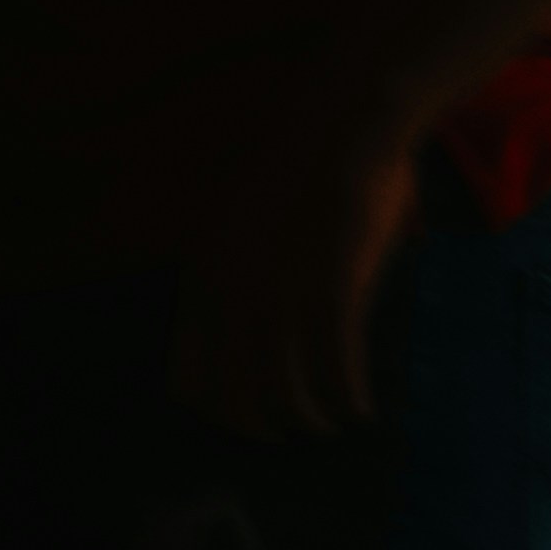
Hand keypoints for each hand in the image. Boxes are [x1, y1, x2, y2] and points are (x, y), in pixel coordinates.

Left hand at [168, 92, 423, 435]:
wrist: (344, 118)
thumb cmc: (301, 161)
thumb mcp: (238, 217)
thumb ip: (236, 271)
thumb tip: (245, 315)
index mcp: (200, 277)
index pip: (188, 380)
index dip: (218, 408)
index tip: (248, 412)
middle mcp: (231, 296)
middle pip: (236, 402)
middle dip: (265, 428)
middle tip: (292, 432)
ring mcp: (280, 297)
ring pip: (285, 397)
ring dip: (312, 420)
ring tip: (332, 422)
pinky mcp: (330, 294)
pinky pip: (335, 372)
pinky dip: (350, 400)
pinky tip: (362, 410)